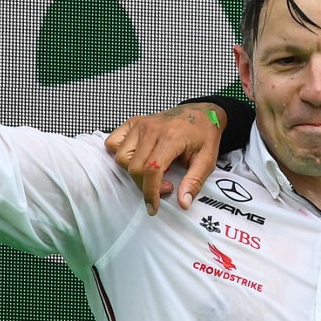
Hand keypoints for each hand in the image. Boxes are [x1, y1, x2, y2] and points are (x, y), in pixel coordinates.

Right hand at [105, 103, 226, 214]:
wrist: (200, 113)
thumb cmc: (204, 135)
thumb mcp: (207, 160)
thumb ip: (194, 182)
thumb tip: (183, 203)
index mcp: (171, 137)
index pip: (152, 170)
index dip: (151, 192)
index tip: (153, 207)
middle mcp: (152, 129)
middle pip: (135, 167)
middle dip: (146, 185)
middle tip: (165, 185)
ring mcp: (140, 124)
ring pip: (121, 157)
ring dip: (133, 171)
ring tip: (153, 171)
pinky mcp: (133, 123)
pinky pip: (113, 142)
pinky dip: (119, 154)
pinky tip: (137, 158)